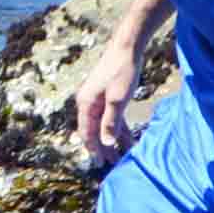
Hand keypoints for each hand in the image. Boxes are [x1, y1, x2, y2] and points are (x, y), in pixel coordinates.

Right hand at [72, 35, 144, 170]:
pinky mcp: (108, 96)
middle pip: (93, 131)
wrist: (127, 48)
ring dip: (112, 140)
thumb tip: (106, 143)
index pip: (86, 132)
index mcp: (85, 103)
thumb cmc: (122, 71)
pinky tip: (128, 139)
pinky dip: (118, 128)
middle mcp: (88, 102)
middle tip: (112, 165)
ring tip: (121, 156)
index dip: (93, 149)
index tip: (100, 164)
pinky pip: (111, 117)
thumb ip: (111, 122)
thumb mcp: (117, 100)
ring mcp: (97, 99)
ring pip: (103, 125)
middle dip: (103, 147)